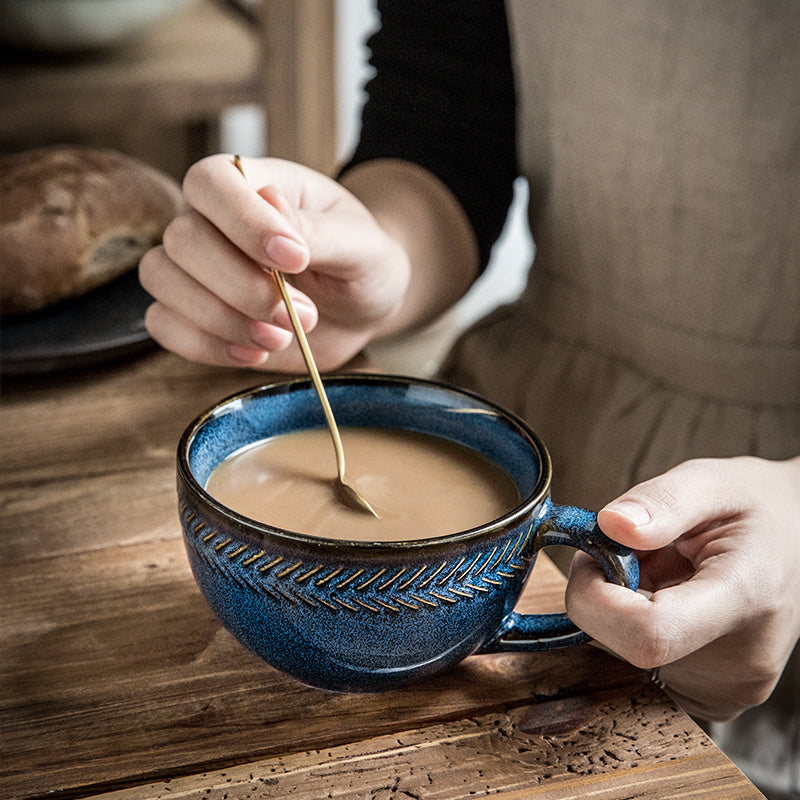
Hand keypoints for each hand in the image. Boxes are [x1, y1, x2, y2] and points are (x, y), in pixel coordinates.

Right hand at [139, 154, 410, 371]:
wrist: (362, 309)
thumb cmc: (363, 264)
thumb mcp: (362, 244)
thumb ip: (319, 229)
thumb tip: (268, 203)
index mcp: (255, 185)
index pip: (211, 182)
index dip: (243, 222)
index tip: (296, 260)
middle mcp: (215, 221)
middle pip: (182, 240)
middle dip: (243, 288)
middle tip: (305, 314)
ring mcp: (198, 269)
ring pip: (162, 280)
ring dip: (223, 319)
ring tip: (282, 336)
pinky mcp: (195, 316)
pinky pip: (164, 326)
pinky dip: (206, 345)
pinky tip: (253, 352)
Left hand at [565, 455, 799, 720]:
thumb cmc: (756, 507)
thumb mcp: (713, 482)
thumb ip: (660, 501)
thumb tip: (609, 526)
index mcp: (745, 600)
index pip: (645, 634)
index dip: (595, 596)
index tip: (595, 555)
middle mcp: (741, 663)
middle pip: (623, 645)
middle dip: (603, 593)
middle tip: (634, 552)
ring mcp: (730, 688)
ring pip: (624, 657)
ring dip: (620, 610)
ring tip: (663, 573)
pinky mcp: (715, 698)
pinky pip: (642, 670)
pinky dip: (636, 631)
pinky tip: (670, 600)